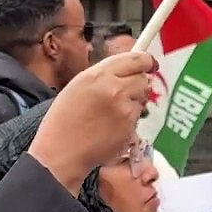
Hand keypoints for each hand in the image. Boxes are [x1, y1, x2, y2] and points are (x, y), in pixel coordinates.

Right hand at [30, 51, 155, 193]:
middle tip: (124, 93)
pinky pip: (137, 118)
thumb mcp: (78, 86)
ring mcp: (124, 109)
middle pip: (143, 79)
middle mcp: (114, 88)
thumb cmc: (64, 121)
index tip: (149, 63)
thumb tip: (127, 69)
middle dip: (138, 85)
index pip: (136, 59)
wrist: (61, 152)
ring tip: (111, 114)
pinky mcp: (129, 127)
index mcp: (98, 74)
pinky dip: (128, 121)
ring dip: (133, 103)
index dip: (146, 61)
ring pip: (142, 99)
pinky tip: (110, 127)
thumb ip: (104, 74)